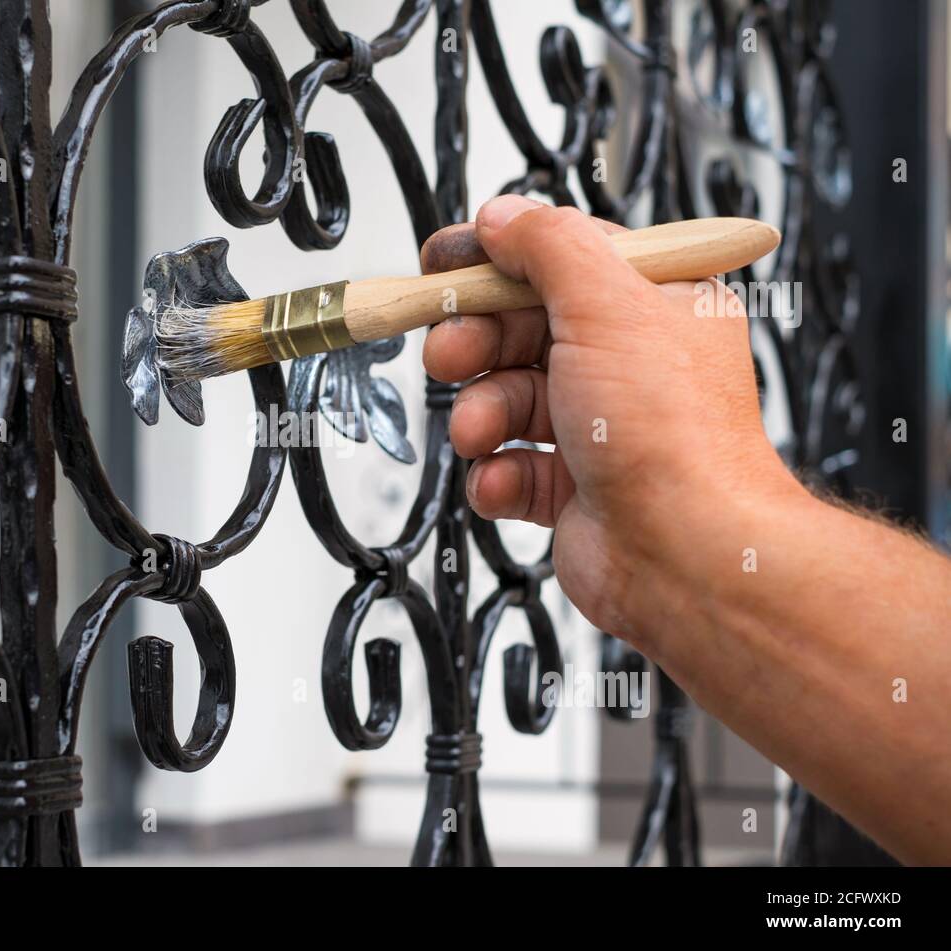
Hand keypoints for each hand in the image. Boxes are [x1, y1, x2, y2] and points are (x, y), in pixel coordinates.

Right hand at [421, 195, 804, 642]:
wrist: (686, 555)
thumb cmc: (673, 436)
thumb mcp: (606, 304)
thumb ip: (548, 246)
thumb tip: (503, 216)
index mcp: (655, 306)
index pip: (564, 260)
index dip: (499, 262)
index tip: (444, 266)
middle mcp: (630, 364)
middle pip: (523, 330)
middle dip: (476, 343)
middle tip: (448, 352)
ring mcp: (600, 428)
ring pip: (509, 399)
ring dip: (481, 414)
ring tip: (477, 431)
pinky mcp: (575, 488)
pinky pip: (511, 466)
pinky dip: (496, 473)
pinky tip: (502, 479)